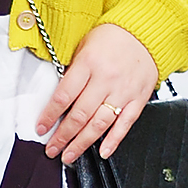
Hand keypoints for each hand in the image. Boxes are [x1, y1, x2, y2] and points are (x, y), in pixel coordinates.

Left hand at [36, 22, 158, 167]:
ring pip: (99, 124)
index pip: (64, 96)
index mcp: (88, 63)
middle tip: (52, 149)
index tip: (41, 128)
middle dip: (62, 136)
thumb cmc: (113, 38)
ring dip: (82, 143)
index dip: (50, 116)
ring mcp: (123, 91)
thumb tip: (59, 100)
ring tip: (70, 155)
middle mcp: (105, 79)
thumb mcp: (85, 46)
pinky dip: (113, 141)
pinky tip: (103, 152)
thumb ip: (73, 71)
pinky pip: (125, 124)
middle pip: (80, 115)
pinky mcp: (138, 99)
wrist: (146, 32)